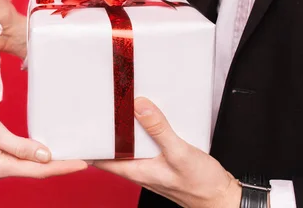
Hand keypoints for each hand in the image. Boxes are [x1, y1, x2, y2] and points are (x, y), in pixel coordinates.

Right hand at [0, 104, 87, 178]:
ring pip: (29, 165)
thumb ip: (21, 146)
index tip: (85, 162)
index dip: (64, 166)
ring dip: (49, 161)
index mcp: (2, 166)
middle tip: (84, 157)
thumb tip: (46, 157)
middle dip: (61, 165)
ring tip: (69, 153)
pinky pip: (20, 159)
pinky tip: (44, 149)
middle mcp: (0, 170)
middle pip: (37, 170)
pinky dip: (35, 155)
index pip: (41, 169)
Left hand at [94, 98, 241, 207]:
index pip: (100, 158)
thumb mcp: (179, 153)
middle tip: (98, 105)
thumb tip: (138, 106)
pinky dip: (143, 129)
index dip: (87, 142)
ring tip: (119, 105)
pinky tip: (148, 116)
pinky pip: (145, 142)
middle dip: (104, 128)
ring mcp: (150, 164)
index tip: (80, 123)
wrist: (222, 197)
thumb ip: (159, 129)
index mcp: (135, 170)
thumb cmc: (201, 185)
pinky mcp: (161, 159)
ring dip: (125, 127)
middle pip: (113, 147)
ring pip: (129, 143)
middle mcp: (138, 168)